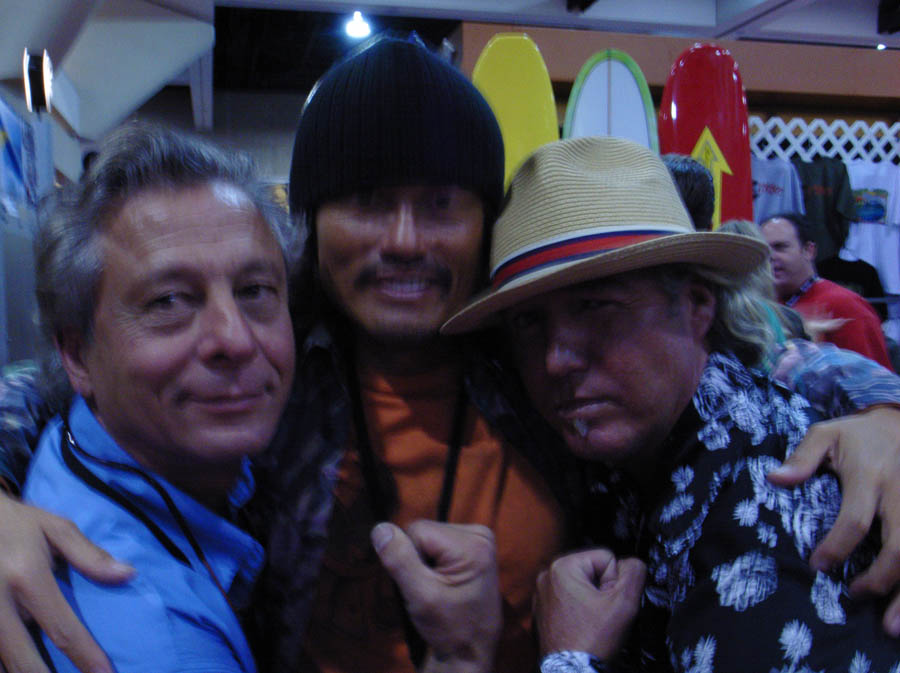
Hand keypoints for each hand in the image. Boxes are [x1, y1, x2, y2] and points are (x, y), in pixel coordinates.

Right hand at [0, 493, 133, 672]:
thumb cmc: (17, 523)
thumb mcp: (55, 528)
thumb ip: (90, 556)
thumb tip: (128, 575)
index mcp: (27, 577)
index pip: (62, 628)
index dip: (84, 656)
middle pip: (22, 659)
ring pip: (1, 661)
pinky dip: (6, 663)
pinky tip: (24, 667)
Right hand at [371, 520, 501, 672]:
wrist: (471, 650)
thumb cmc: (448, 627)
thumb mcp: (421, 596)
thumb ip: (400, 560)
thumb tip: (380, 528)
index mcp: (473, 543)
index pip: (417, 530)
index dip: (408, 557)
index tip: (422, 584)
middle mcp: (480, 534)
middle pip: (424, 531)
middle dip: (418, 558)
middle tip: (429, 588)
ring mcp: (480, 539)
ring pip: (429, 536)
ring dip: (425, 561)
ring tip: (438, 587)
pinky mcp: (476, 546)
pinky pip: (439, 542)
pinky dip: (434, 561)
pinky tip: (443, 581)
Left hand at [534, 549, 644, 660]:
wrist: (571, 670)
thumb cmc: (593, 640)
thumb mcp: (624, 602)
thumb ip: (634, 572)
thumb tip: (631, 563)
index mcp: (562, 566)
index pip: (607, 559)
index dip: (614, 583)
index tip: (606, 605)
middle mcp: (547, 575)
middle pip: (594, 572)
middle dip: (603, 592)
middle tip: (601, 616)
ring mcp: (542, 594)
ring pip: (584, 587)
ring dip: (592, 602)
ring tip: (591, 623)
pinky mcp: (543, 610)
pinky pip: (571, 601)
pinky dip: (579, 612)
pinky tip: (581, 628)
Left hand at [767, 405, 899, 634]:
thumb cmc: (859, 433)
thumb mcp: (827, 434)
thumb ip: (802, 458)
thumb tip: (774, 479)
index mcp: (869, 476)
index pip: (855, 520)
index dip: (836, 548)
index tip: (818, 566)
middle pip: (899, 547)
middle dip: (879, 580)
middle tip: (855, 595)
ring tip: (891, 626)